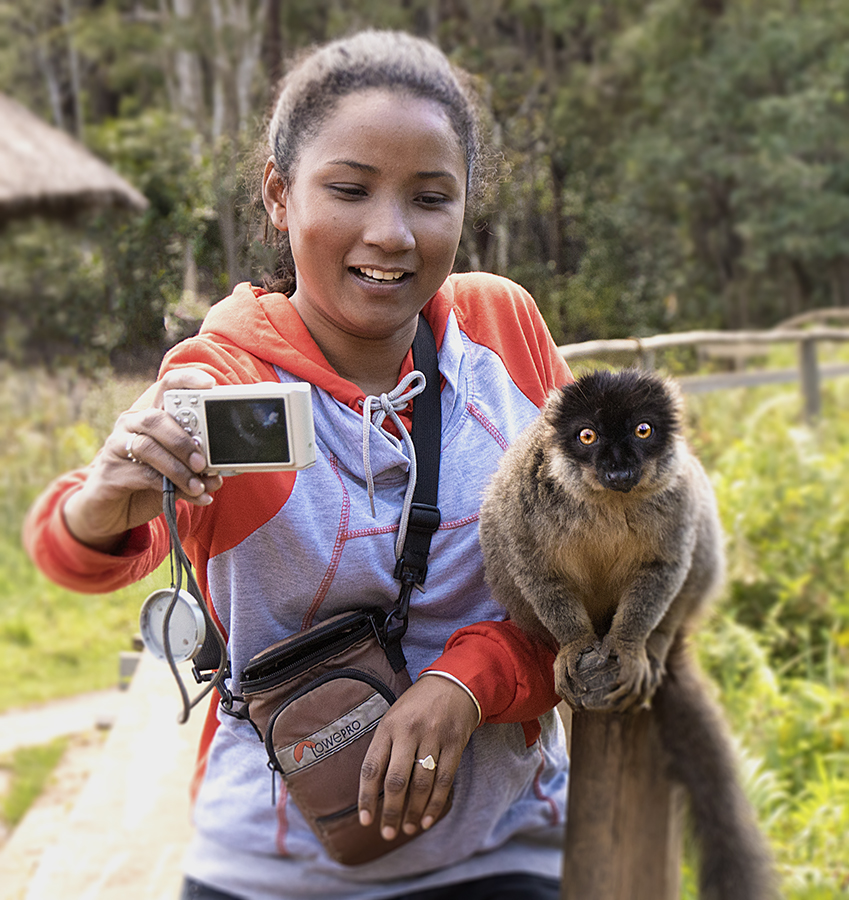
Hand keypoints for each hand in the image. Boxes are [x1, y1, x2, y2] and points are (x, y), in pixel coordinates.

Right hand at [62, 368, 224, 551]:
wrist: (112, 511)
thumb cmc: (147, 484)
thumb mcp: (175, 472)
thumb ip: (194, 468)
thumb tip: (218, 475)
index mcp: (152, 415)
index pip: (167, 387)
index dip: (187, 380)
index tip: (210, 385)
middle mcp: (132, 424)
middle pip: (156, 419)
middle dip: (183, 441)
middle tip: (203, 462)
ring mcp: (117, 445)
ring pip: (148, 447)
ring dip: (178, 468)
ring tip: (199, 484)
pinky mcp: (110, 471)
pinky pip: (144, 475)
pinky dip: (172, 487)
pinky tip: (193, 496)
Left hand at [358, 674, 478, 840]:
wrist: (453, 683)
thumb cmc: (417, 706)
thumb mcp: (393, 718)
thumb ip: (384, 748)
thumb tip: (373, 790)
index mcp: (388, 726)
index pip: (372, 767)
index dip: (366, 797)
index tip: (365, 820)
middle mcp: (409, 731)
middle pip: (396, 780)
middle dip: (391, 812)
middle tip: (387, 833)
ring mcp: (433, 737)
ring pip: (420, 784)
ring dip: (414, 811)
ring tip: (408, 828)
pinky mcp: (454, 743)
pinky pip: (444, 779)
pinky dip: (435, 803)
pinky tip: (427, 818)